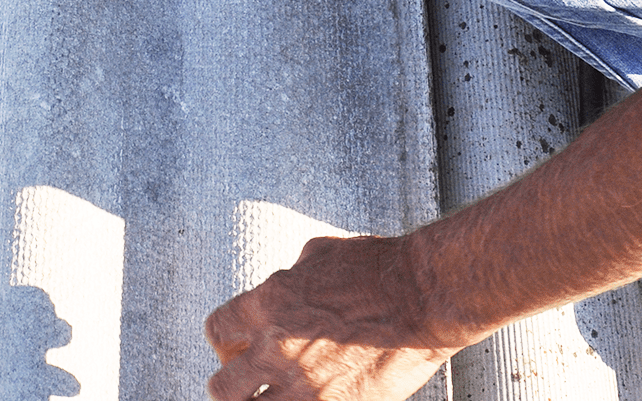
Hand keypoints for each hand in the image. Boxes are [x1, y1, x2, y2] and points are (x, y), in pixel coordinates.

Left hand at [204, 235, 465, 400]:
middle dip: (233, 385)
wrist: (425, 297)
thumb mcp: (317, 255)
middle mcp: (276, 348)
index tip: (240, 346)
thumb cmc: (378, 267)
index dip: (227, 341)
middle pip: (222, 386)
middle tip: (252, 384)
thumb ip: (287, 280)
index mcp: (266, 304)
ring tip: (275, 399)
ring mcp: (305, 385)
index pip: (216, 332)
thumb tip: (282, 288)